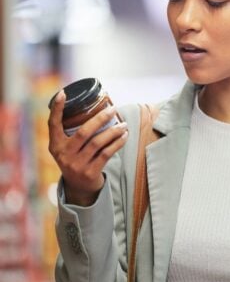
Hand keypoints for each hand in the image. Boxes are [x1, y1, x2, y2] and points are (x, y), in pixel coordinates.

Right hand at [48, 90, 128, 205]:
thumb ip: (74, 132)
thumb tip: (96, 108)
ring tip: (124, 124)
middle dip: (100, 118)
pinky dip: (117, 143)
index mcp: (56, 145)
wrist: (79, 188)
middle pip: (84, 132)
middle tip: (113, 109)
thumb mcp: (69, 148)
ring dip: (114, 131)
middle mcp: (63, 155)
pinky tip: (124, 136)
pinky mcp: (90, 172)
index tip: (63, 93)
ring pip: (98, 143)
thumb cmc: (77, 159)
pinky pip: (107, 154)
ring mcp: (76, 165)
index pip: (53, 124)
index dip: (57, 109)